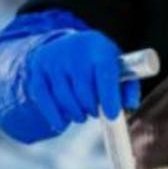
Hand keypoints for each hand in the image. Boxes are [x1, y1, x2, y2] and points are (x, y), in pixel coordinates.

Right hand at [25, 28, 141, 127]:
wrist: (65, 46)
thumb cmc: (97, 62)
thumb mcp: (116, 66)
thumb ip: (127, 86)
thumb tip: (129, 106)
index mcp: (98, 47)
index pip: (104, 74)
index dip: (109, 97)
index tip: (112, 115)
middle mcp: (74, 51)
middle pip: (83, 91)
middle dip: (92, 108)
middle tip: (95, 112)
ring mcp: (53, 60)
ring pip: (64, 99)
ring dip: (76, 114)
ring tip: (82, 113)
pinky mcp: (38, 72)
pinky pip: (45, 101)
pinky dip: (55, 117)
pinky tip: (63, 122)